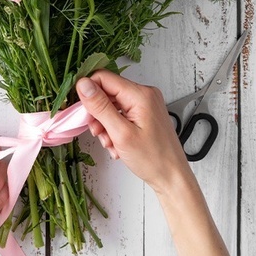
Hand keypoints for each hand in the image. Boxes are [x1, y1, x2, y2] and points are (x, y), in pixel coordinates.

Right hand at [76, 71, 237, 255]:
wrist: (172, 178)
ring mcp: (145, 103)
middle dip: (97, 113)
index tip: (82, 112)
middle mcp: (144, 94)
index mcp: (140, 94)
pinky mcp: (144, 113)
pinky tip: (117, 143)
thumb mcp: (121, 133)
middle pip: (107, 91)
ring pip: (112, 104)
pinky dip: (114, 127)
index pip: (103, 78)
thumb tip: (83, 84)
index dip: (88, 92)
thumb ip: (100, 107)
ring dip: (105, 123)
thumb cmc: (152, 159)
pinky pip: (120, 113)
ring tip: (110, 143)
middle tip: (98, 133)